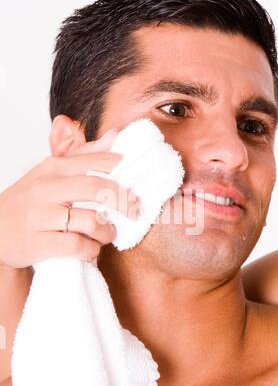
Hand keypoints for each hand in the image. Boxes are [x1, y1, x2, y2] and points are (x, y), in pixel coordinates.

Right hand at [0, 129, 138, 268]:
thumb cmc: (30, 202)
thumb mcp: (52, 173)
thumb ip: (85, 155)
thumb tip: (116, 135)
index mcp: (53, 168)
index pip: (96, 163)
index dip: (123, 174)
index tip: (138, 186)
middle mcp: (45, 188)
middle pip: (96, 189)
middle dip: (123, 202)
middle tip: (135, 211)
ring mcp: (40, 216)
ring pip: (90, 221)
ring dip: (107, 231)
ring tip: (107, 234)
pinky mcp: (38, 243)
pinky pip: (77, 246)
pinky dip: (91, 250)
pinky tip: (91, 250)